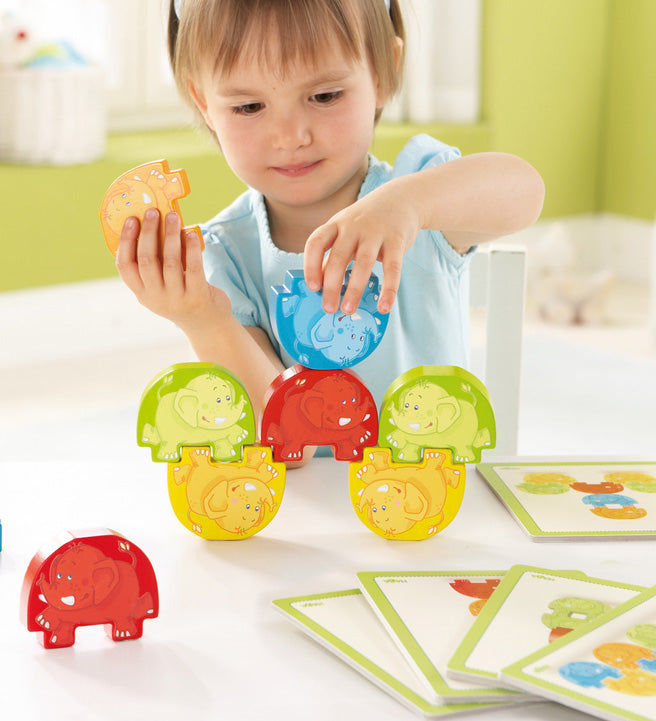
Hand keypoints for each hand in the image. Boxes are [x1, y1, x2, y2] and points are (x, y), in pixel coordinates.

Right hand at [116, 209, 229, 334]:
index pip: (125, 266)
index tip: (131, 220)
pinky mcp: (198, 296)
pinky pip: (193, 267)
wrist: (207, 324)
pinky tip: (191, 234)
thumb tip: (154, 224)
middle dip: (149, 233)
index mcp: (142, 293)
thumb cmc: (182, 296)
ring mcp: (177, 299)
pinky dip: (191, 248)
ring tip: (174, 217)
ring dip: (171, 236)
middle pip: (147, 260)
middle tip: (153, 212)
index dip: (126, 241)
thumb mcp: (161, 286)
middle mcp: (156, 298)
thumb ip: (155, 264)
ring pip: (170, 262)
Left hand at [303, 182, 419, 314]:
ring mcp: (375, 232)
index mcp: (335, 225)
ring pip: (362, 263)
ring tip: (349, 309)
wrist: (401, 199)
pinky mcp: (397, 240)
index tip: (312, 286)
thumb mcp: (345, 231)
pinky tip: (384, 306)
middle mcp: (353, 227)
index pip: (316, 243)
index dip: (311, 265)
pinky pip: (392, 268)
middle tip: (329, 308)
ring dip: (354, 289)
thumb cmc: (368, 222)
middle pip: (338, 257)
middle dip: (332, 286)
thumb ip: (334, 255)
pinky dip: (388, 289)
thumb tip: (321, 286)